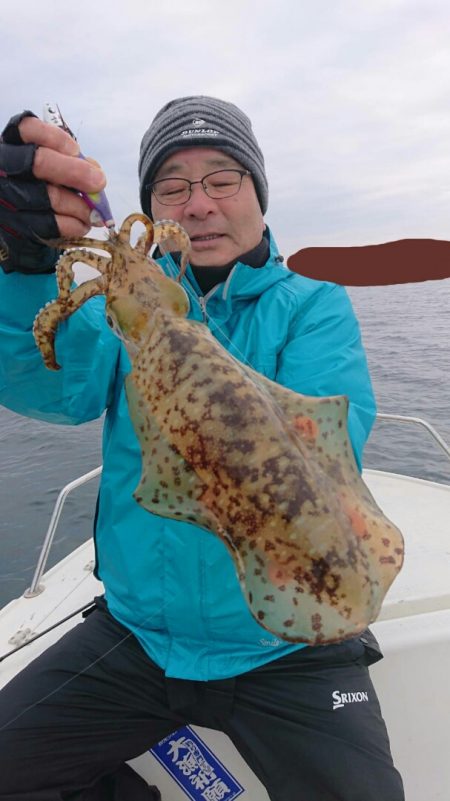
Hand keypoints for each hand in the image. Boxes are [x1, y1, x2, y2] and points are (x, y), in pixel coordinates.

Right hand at [0, 110, 106, 273]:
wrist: (26, 219)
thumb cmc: (44, 184)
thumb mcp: (55, 164)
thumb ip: (72, 162)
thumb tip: (95, 173)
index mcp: (14, 144)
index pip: (28, 129)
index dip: (56, 139)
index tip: (76, 151)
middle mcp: (5, 168)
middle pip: (39, 164)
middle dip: (76, 172)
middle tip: (99, 182)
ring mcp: (7, 198)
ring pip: (50, 198)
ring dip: (81, 206)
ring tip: (94, 212)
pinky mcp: (16, 227)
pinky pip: (51, 226)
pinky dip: (74, 226)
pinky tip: (82, 224)